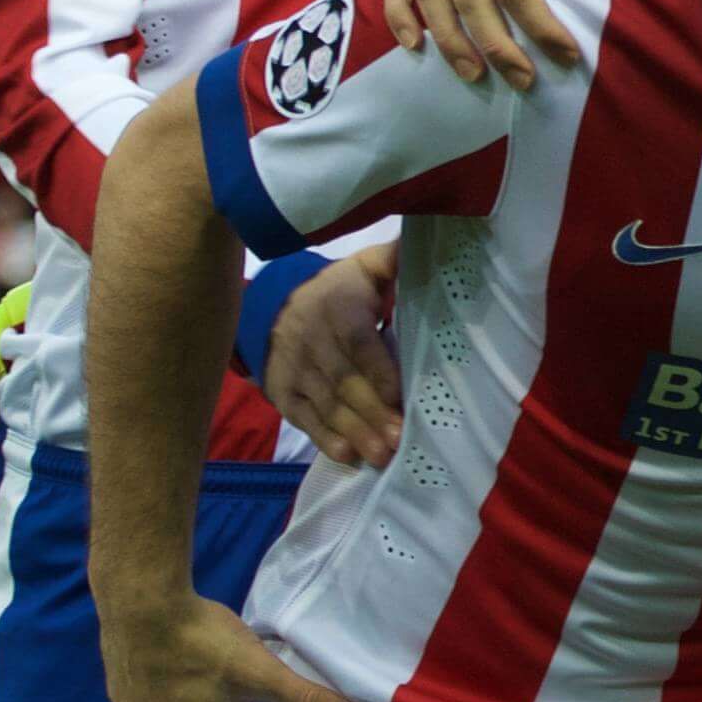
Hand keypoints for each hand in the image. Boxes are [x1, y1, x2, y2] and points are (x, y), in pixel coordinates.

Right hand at [259, 255, 403, 465]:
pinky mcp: (282, 391)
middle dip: (370, 411)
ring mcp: (293, 367)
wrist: (280, 303)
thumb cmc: (341, 290)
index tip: (399, 395)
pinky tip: (347, 455)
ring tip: (382, 456)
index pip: (357, 340)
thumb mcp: (365, 267)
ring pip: (325, 403)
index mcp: (336, 306)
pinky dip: (323, 438)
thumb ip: (393, 260)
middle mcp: (310, 338)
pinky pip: (302, 417)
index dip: (377, 369)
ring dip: (353, 431)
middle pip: (342, 379)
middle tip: (398, 438)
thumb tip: (421, 246)